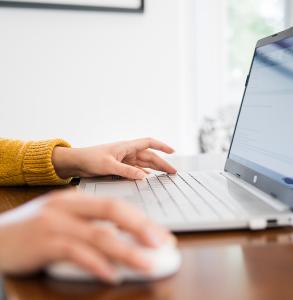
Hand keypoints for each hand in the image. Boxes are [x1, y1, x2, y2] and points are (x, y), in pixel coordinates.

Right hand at [0, 190, 173, 282]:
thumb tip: (121, 239)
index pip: (115, 204)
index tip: (160, 234)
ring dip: (127, 251)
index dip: (141, 219)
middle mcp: (67, 207)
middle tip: (163, 243)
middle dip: (142, 228)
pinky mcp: (43, 243)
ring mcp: (54, 224)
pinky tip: (112, 275)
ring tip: (147, 264)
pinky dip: (96, 264)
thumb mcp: (60, 219)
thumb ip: (88, 224)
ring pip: (99, 235)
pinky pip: (76, 254)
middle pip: (112, 212)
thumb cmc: (30, 231)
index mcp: (75, 199)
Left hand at [52, 138, 176, 179]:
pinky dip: (144, 175)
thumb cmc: (90, 158)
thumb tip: (144, 177)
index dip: (162, 146)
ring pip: (144, 165)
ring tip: (166, 176)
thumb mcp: (109, 165)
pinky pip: (136, 171)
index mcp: (126, 147)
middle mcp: (128, 153)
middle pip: (150, 157)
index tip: (173, 151)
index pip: (149, 143)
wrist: (77, 163)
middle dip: (162, 163)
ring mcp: (125, 161)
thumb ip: (127, 172)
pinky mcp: (120, 168)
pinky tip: (149, 180)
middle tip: (173, 172)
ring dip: (155, 170)